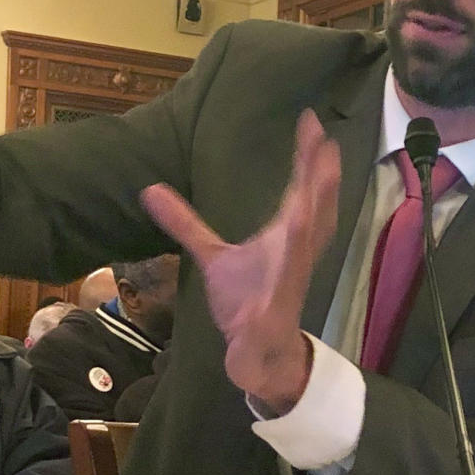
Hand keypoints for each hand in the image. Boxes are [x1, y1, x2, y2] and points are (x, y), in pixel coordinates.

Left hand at [142, 109, 340, 413]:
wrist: (256, 353)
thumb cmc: (246, 301)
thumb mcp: (211, 256)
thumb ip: (185, 224)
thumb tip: (150, 190)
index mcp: (284, 235)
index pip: (299, 189)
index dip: (306, 157)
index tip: (310, 121)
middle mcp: (295, 249)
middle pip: (314, 205)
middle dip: (320, 172)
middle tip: (324, 139)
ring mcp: (291, 275)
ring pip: (311, 235)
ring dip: (319, 204)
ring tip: (324, 172)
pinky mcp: (279, 303)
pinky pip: (288, 277)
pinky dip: (293, 255)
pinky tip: (294, 227)